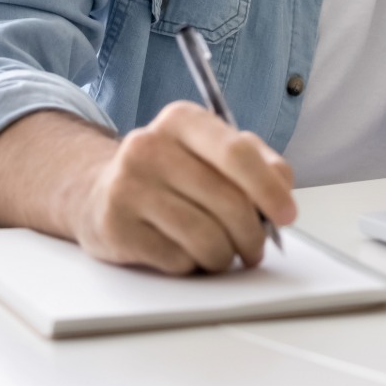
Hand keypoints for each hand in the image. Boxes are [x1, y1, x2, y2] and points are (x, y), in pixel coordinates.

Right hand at [72, 101, 295, 274]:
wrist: (99, 192)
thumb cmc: (170, 174)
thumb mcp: (211, 152)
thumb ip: (256, 162)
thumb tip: (282, 192)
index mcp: (181, 120)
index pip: (236, 153)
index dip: (269, 189)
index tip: (287, 215)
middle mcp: (150, 147)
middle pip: (228, 202)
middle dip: (253, 234)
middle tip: (257, 247)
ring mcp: (128, 187)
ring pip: (207, 238)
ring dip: (226, 255)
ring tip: (224, 253)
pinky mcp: (116, 228)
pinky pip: (179, 261)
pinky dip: (194, 265)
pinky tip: (187, 253)